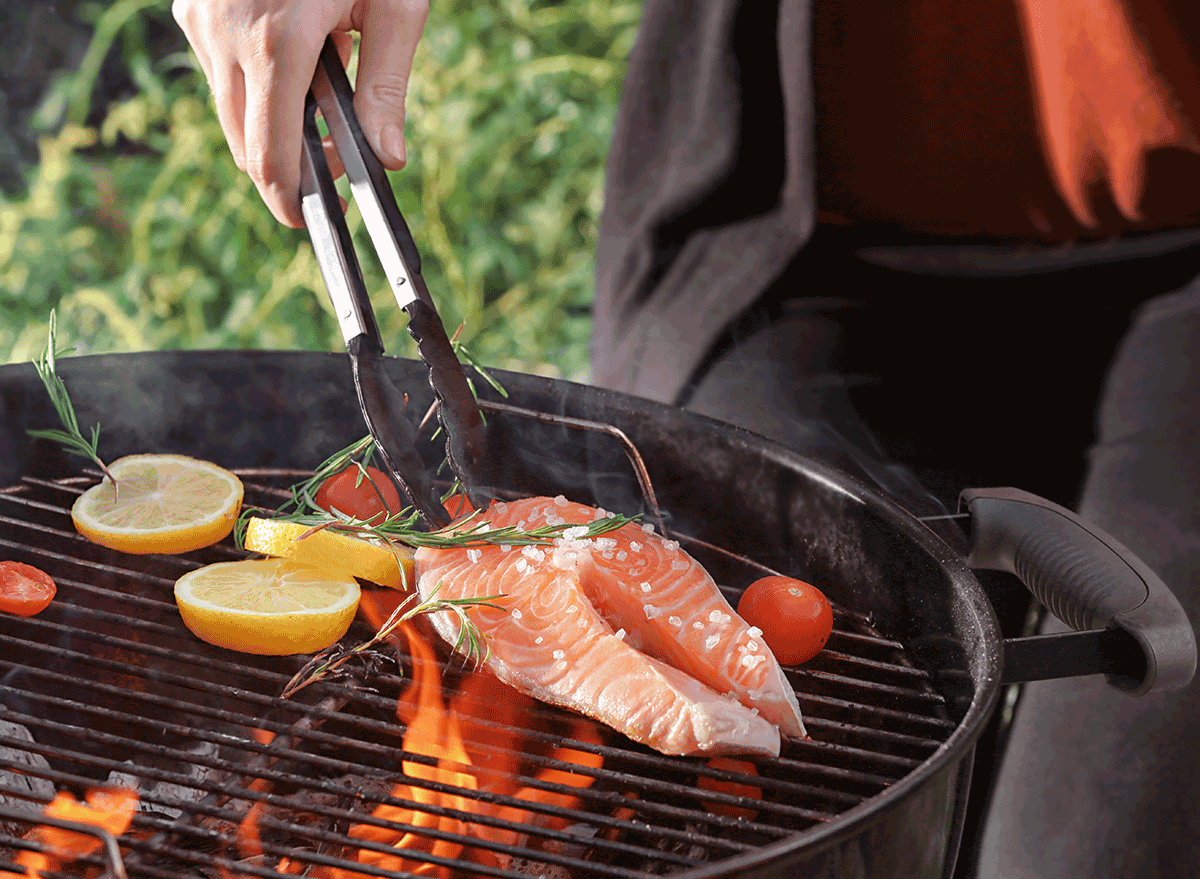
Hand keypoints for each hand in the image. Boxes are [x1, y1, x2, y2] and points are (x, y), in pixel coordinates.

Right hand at [173, 0, 428, 226]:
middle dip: (285, 169)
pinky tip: (291, 55)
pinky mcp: (189, 5)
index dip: (290, 202)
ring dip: (270, 123)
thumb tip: (387, 159)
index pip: (271, 158)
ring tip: (322, 92)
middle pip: (244, 144)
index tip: (313, 222)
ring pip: (228, 109)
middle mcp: (223, 34)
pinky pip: (218, 70)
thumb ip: (386, 86)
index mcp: (277, 42)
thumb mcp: (394, 6)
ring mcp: (198, 18)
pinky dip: (252, 83)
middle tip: (332, 166)